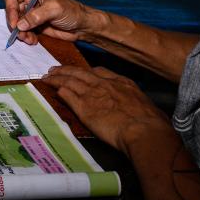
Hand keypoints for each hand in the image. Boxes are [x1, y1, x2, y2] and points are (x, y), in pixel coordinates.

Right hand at [4, 0, 102, 44]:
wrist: (83, 26)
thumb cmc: (72, 11)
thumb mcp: (54, 9)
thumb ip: (36, 15)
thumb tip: (19, 25)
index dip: (10, 10)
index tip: (14, 24)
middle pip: (13, 11)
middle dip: (16, 24)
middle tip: (21, 35)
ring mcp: (31, 10)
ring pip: (17, 22)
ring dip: (21, 32)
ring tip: (29, 39)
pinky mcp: (34, 22)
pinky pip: (23, 29)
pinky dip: (26, 36)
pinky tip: (33, 40)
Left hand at [42, 65, 169, 151]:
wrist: (144, 130)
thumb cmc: (151, 122)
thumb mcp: (146, 105)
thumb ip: (137, 103)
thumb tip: (144, 111)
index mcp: (120, 82)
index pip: (98, 72)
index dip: (85, 71)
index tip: (79, 72)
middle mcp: (104, 84)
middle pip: (79, 72)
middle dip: (66, 70)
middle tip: (54, 69)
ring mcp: (92, 94)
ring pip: (69, 81)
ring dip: (57, 78)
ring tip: (48, 77)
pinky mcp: (84, 107)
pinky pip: (67, 95)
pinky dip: (59, 90)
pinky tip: (53, 90)